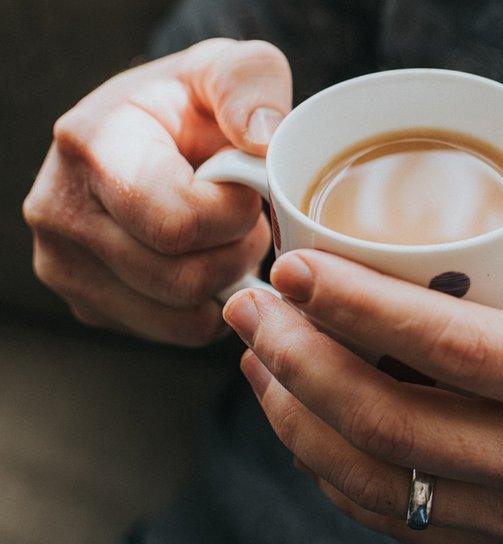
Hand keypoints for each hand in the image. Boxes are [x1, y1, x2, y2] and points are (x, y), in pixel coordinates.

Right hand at [23, 38, 289, 345]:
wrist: (156, 132)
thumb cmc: (197, 103)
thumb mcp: (230, 69)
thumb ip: (251, 84)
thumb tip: (260, 140)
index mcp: (92, 145)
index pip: (178, 224)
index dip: (237, 214)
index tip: (247, 186)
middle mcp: (59, 210)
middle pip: (181, 279)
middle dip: (238, 251)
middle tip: (247, 218)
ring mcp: (64, 264)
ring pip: (180, 316)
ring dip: (226, 281)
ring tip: (227, 236)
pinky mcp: (86, 303)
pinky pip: (173, 333)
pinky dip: (209, 307)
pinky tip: (209, 262)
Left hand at [223, 111, 502, 543]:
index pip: (450, 348)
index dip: (356, 305)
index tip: (291, 267)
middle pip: (388, 424)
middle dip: (296, 363)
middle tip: (246, 307)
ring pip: (379, 484)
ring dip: (300, 424)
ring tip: (257, 364)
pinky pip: (404, 524)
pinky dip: (342, 477)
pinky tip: (312, 429)